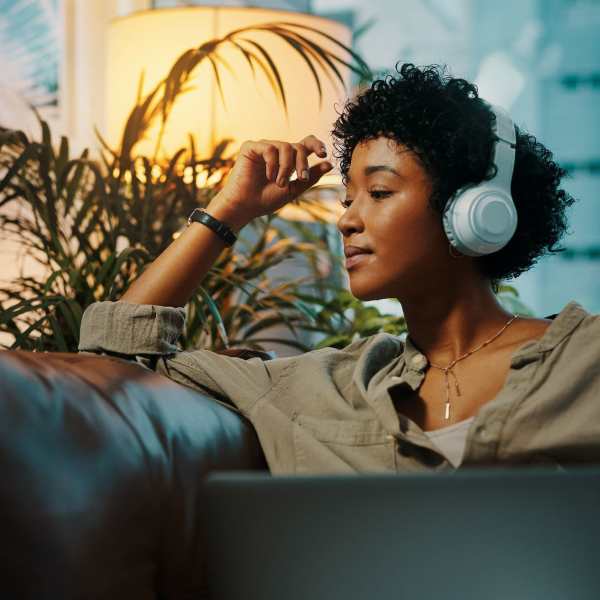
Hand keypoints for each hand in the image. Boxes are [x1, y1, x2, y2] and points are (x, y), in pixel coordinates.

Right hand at [208, 135, 333, 228]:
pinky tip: (269, 176)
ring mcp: (263, 147)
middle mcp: (277, 151)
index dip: (317, 144)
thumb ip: (310, 177)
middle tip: (300, 178)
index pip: (306, 144)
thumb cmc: (266, 200)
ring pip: (285, 147)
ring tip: (279, 183)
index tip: (323, 154)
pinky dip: (272, 164)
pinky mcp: (250, 147)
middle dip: (302, 163)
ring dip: (286, 167)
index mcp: (288, 160)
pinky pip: (269, 149)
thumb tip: (329, 163)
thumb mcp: (294, 189)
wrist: (245, 206)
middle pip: (298, 146)